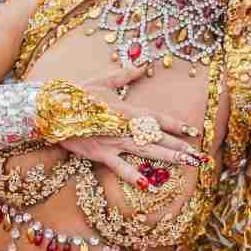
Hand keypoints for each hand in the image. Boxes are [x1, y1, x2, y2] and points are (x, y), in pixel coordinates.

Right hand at [62, 66, 206, 190]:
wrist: (51, 109)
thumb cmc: (76, 93)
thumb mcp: (103, 80)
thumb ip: (125, 74)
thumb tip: (143, 63)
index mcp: (126, 109)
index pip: (157, 118)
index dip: (176, 124)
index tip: (194, 130)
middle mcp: (124, 126)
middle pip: (157, 136)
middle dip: (180, 145)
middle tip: (199, 154)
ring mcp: (113, 141)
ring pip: (146, 150)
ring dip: (168, 157)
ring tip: (186, 164)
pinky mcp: (101, 154)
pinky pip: (121, 167)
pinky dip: (134, 176)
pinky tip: (149, 186)